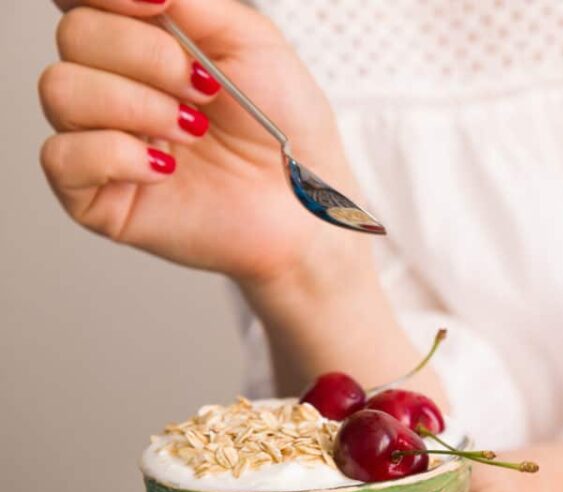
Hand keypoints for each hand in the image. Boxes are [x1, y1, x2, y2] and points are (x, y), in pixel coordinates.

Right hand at [41, 0, 367, 286]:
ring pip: (61, 90)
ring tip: (193, 131)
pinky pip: (62, 155)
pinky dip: (118, 155)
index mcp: (145, 41)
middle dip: (148, 58)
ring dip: (138, 106)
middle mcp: (114, 84)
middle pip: (75, 35)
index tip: (158, 7)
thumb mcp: (251, 42)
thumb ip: (191, 2)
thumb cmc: (286, 130)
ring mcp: (100, 139)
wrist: (306, 205)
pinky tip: (165, 167)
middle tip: (203, 91)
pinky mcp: (94, 195)